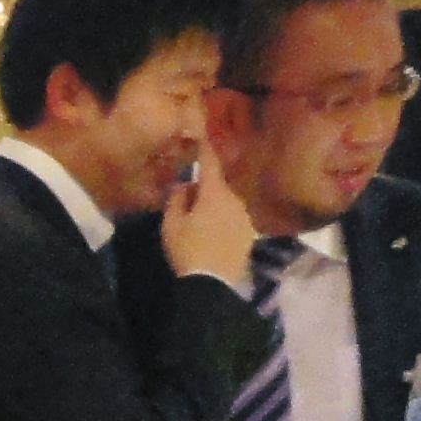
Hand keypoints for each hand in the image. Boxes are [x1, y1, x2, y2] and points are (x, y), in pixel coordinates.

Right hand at [162, 151, 256, 286]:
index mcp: (214, 193)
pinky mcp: (250, 233)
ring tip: (200, 227)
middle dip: (203, 190)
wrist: (212, 284)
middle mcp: (235, 199)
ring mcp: (245, 217)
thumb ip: (176, 199)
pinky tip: (213, 239)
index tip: (201, 136)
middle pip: (217, 187)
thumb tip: (183, 184)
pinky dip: (223, 222)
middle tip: (186, 206)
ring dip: (214, 208)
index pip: (210, 163)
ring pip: (226, 204)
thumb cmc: (187, 251)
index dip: (204, 149)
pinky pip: (233, 219)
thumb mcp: (171, 225)